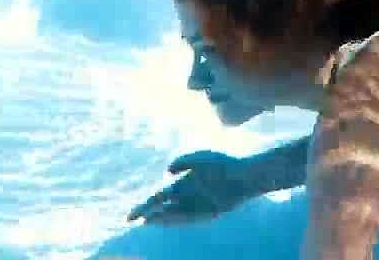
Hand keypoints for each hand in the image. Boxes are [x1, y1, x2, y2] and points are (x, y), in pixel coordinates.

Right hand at [127, 150, 252, 224]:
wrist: (248, 173)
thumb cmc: (224, 161)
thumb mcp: (201, 156)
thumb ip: (183, 160)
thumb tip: (167, 172)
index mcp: (183, 182)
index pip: (159, 196)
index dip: (144, 205)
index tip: (131, 215)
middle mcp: (189, 196)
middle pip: (163, 207)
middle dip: (147, 213)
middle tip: (131, 220)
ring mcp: (199, 205)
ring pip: (175, 214)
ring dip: (161, 218)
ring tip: (146, 221)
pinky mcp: (210, 213)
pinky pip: (191, 218)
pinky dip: (178, 220)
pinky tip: (166, 221)